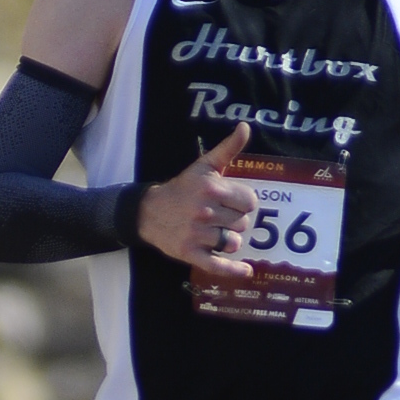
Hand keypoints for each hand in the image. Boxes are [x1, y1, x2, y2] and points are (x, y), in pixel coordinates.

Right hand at [139, 123, 259, 280]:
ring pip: (233, 242)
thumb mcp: (204, 165)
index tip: (232, 201)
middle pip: (243, 223)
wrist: (149, 212)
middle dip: (236, 220)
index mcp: (211, 188)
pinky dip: (233, 270)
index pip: (250, 201)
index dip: (244, 202)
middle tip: (220, 216)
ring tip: (216, 232)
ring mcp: (197, 234)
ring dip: (229, 239)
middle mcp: (204, 211)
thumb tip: (246, 127)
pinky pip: (218, 265)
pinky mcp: (190, 253)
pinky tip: (246, 271)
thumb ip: (228, 149)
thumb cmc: (183, 188)